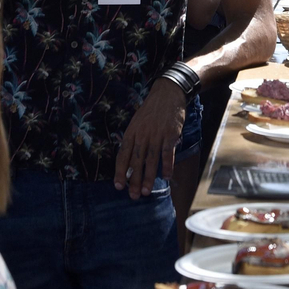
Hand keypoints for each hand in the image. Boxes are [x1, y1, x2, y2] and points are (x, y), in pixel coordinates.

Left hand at [114, 80, 186, 197]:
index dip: (120, 172)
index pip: (123, 155)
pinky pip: (168, 153)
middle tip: (133, 196)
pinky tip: (167, 177)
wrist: (168, 93)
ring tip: (147, 191)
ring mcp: (156, 134)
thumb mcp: (137, 122)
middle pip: (136, 161)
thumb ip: (134, 140)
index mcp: (131, 132)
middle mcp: (142, 135)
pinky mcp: (170, 134)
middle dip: (134, 180)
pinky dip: (167, 165)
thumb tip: (129, 161)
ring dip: (149, 177)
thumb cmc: (151, 110)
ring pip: (151, 159)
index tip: (118, 186)